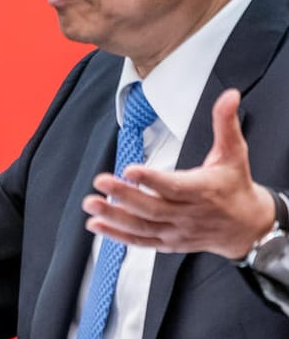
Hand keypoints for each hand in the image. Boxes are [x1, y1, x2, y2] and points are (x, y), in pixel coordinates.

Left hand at [83, 88, 275, 258]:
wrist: (248, 228)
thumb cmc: (236, 186)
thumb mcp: (234, 153)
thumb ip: (225, 123)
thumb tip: (229, 95)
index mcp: (203, 190)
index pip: (175, 187)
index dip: (152, 180)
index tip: (129, 170)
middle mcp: (188, 214)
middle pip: (153, 207)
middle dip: (124, 195)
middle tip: (100, 181)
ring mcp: (177, 231)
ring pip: (143, 226)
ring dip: (114, 216)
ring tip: (90, 204)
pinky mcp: (168, 243)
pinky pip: (140, 241)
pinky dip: (118, 236)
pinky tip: (96, 226)